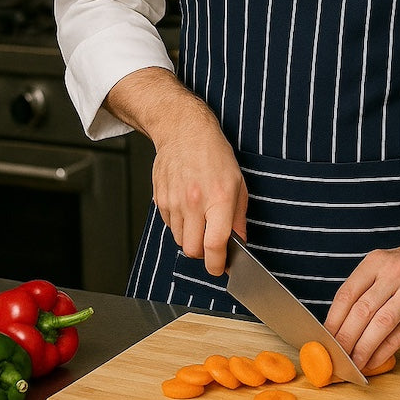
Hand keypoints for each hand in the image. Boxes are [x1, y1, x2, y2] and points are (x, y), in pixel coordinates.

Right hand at [105, 67, 246, 274]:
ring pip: (180, 241)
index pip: (215, 244)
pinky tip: (189, 209)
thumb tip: (239, 242)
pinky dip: (181, 226)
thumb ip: (238, 217)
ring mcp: (174, 201)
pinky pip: (170, 227)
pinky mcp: (160, 200)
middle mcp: (194, 201)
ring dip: (192, 240)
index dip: (218, 264)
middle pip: (193, 250)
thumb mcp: (238, 183)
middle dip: (204, 255)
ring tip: (202, 221)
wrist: (183, 131)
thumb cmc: (214, 154)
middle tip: (213, 246)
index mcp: (218, 197)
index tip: (221, 268)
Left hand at [324, 239, 399, 371]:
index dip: (333, 320)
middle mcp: (395, 273)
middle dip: (346, 338)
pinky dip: (384, 351)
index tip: (324, 339)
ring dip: (364, 348)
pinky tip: (372, 360)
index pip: (347, 294)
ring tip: (353, 364)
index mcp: (376, 261)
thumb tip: (336, 326)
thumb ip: (362, 290)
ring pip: (382, 324)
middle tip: (335, 356)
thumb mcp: (381, 265)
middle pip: (362, 311)